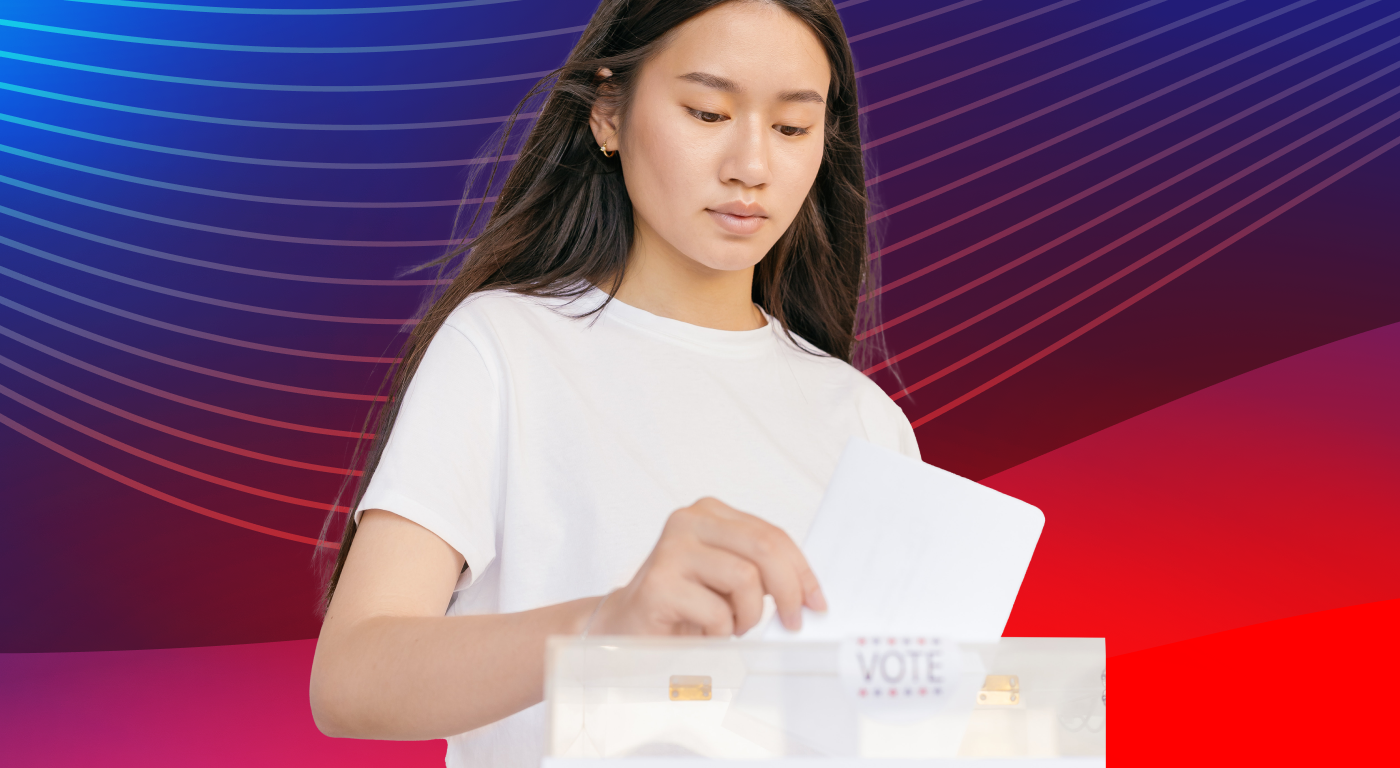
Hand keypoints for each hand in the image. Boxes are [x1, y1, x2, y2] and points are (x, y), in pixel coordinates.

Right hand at [591, 497, 825, 636]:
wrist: (626, 627)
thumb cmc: (684, 605)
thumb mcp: (728, 579)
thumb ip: (761, 570)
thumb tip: (808, 590)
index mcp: (709, 513)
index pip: (771, 534)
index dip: (802, 570)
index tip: (816, 600)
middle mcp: (688, 521)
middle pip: (764, 548)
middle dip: (789, 590)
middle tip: (794, 621)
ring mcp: (670, 550)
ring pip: (745, 579)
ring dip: (748, 615)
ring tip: (730, 626)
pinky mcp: (659, 584)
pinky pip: (717, 612)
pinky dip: (719, 632)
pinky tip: (703, 632)